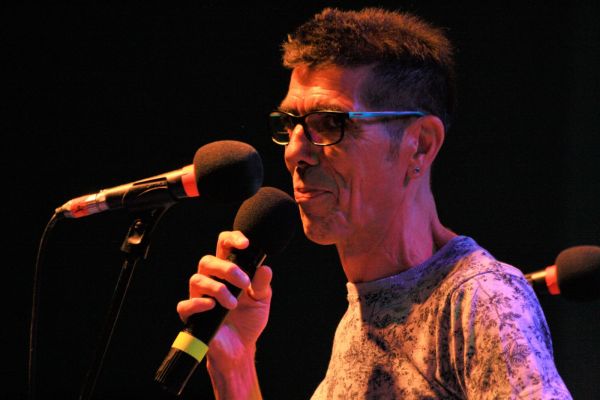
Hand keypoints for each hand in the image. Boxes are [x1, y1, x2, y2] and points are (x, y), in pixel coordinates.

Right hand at [176, 230, 271, 368]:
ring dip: (218, 289)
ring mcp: (200, 297)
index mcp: (227, 273)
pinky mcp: (192, 316)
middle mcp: (211, 281)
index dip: (231, 239)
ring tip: (233, 303)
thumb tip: (265, 268)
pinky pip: (186, 305)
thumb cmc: (249, 321)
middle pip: (208, 260)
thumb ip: (263, 285)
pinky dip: (198, 304)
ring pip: (197, 279)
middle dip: (227, 268)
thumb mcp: (261, 301)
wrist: (241, 349)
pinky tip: (212, 307)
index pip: (223, 247)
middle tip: (244, 283)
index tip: (245, 244)